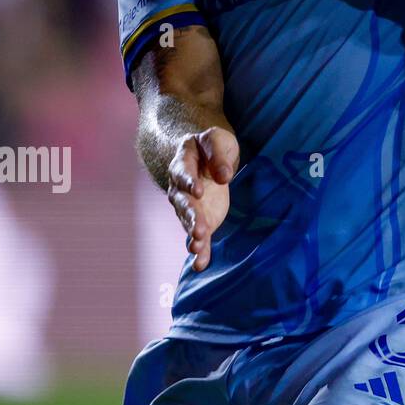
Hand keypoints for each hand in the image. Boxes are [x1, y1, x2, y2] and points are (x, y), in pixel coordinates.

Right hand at [167, 127, 238, 271]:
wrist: (207, 156)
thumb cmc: (212, 145)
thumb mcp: (218, 140)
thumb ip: (219, 155)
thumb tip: (224, 176)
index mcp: (182, 163)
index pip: (182, 173)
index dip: (188, 182)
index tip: (197, 190)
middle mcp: (180, 189)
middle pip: (183, 204)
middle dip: (191, 217)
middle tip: (198, 230)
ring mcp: (189, 206)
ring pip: (188, 222)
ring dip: (193, 235)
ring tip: (198, 247)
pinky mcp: (201, 218)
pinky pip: (199, 236)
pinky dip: (200, 250)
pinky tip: (200, 264)